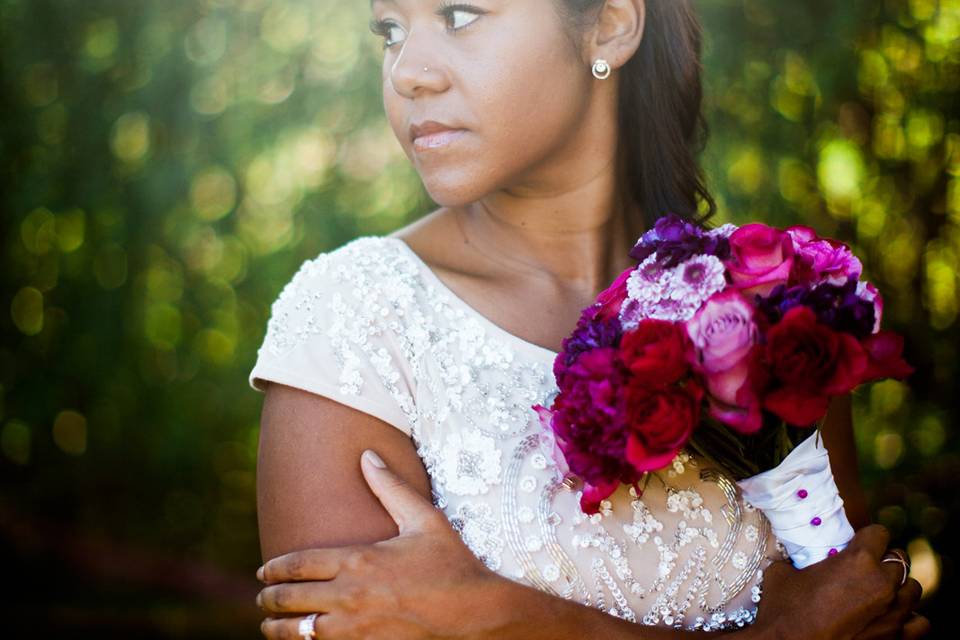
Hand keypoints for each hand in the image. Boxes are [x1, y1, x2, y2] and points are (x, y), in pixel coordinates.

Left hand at [255, 449, 508, 639]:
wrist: (475, 612)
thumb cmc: (451, 563)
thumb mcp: (424, 518)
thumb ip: (390, 487)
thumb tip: (366, 455)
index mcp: (359, 561)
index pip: (300, 564)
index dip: (275, 568)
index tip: (263, 571)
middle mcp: (351, 596)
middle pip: (293, 599)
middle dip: (270, 599)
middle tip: (261, 599)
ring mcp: (358, 628)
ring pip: (303, 632)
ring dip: (281, 629)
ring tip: (270, 627)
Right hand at [751, 525, 929, 639]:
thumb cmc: (784, 611)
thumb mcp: (781, 574)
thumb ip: (793, 561)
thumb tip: (785, 557)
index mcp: (858, 560)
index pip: (879, 533)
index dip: (868, 537)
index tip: (858, 543)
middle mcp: (882, 583)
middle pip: (899, 560)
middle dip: (883, 561)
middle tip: (864, 569)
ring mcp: (893, 613)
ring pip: (913, 589)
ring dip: (898, 588)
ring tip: (879, 592)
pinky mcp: (896, 638)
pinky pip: (920, 622)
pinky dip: (909, 618)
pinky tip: (890, 616)